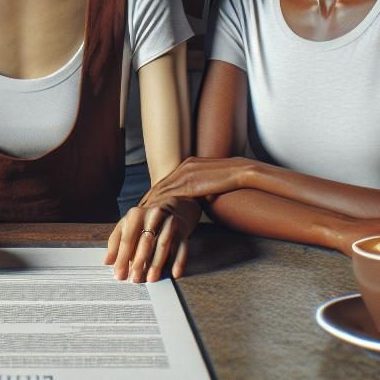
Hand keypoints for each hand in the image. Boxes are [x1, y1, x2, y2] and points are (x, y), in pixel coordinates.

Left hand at [104, 198, 200, 282]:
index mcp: (136, 214)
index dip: (122, 257)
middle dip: (139, 262)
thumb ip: (116, 242)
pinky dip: (179, 261)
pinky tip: (174, 274)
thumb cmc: (144, 221)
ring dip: (157, 263)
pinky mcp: (183, 230)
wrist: (171, 207)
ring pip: (163, 244)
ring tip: (150, 279)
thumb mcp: (127, 225)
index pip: (127, 238)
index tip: (119, 275)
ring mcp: (169, 222)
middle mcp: (153, 215)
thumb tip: (107, 262)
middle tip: (135, 279)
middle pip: (145, 241)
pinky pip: (182, 247)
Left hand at [141, 155, 255, 202]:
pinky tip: (154, 212)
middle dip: (148, 199)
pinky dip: (160, 202)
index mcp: (189, 165)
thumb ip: (202, 188)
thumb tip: (200, 199)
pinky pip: (171, 193)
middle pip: (160, 185)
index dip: (154, 194)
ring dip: (150, 202)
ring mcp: (186, 172)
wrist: (244, 172)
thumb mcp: (212, 182)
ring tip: (139, 215)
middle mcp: (184, 166)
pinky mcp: (190, 181)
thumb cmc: (232, 180)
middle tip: (135, 212)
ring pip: (162, 189)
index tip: (144, 205)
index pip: (167, 182)